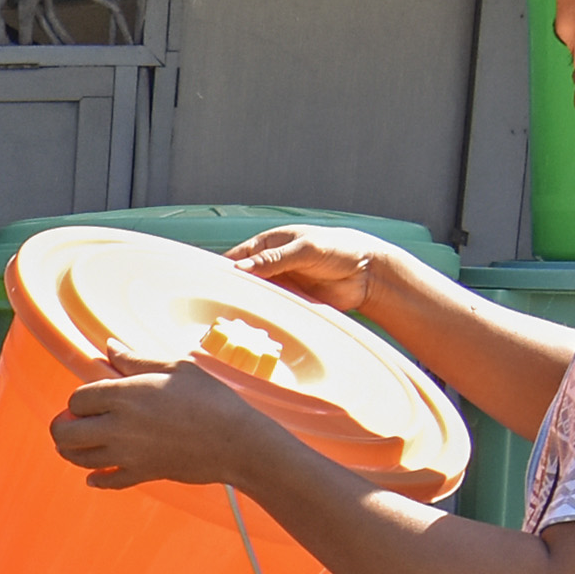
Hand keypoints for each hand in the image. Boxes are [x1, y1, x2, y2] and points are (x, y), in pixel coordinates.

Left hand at [51, 359, 275, 490]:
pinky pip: (107, 481)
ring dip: (73, 452)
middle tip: (70, 425)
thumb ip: (135, 359)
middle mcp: (119, 426)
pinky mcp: (141, 474)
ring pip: (80, 459)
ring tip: (76, 446)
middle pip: (66, 433)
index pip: (77, 399)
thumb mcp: (174, 367)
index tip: (89, 400)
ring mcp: (128, 454)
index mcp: (125, 395)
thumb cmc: (209, 398)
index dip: (78, 400)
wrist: (236, 441)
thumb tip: (109, 347)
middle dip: (63, 428)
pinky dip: (97, 479)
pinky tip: (94, 475)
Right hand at [224, 225, 392, 312]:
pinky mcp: (291, 303)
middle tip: (215, 308)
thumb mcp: (304, 250)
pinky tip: (255, 328)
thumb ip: (272, 260)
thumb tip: (239, 269)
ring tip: (231, 321)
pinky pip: (272, 312)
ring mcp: (280, 285)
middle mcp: (270, 266)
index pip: (236, 258)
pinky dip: (264, 319)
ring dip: (247, 308)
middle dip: (231, 292)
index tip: (206, 285)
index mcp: (268, 245)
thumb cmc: (337, 249)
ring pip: (255, 298)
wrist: (367, 273)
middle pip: (242, 281)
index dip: (222, 270)